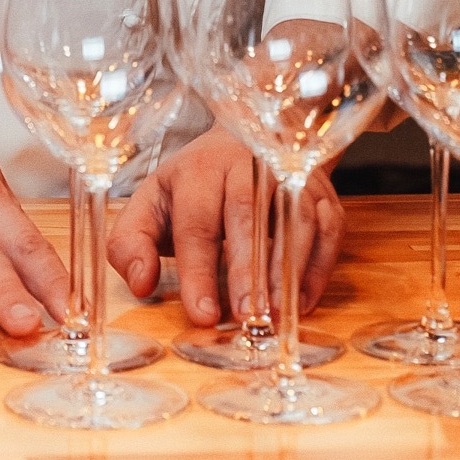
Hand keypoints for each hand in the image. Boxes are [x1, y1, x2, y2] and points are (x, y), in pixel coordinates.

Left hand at [107, 128, 344, 325]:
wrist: (245, 142)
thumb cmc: (194, 189)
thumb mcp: (151, 205)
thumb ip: (131, 243)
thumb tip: (139, 283)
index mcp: (198, 169)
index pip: (196, 219)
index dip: (198, 268)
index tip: (202, 313)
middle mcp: (245, 164)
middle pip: (247, 213)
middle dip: (247, 269)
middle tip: (246, 316)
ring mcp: (288, 174)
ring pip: (292, 217)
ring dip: (286, 270)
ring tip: (275, 316)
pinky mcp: (320, 190)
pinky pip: (327, 226)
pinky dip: (319, 265)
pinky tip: (301, 302)